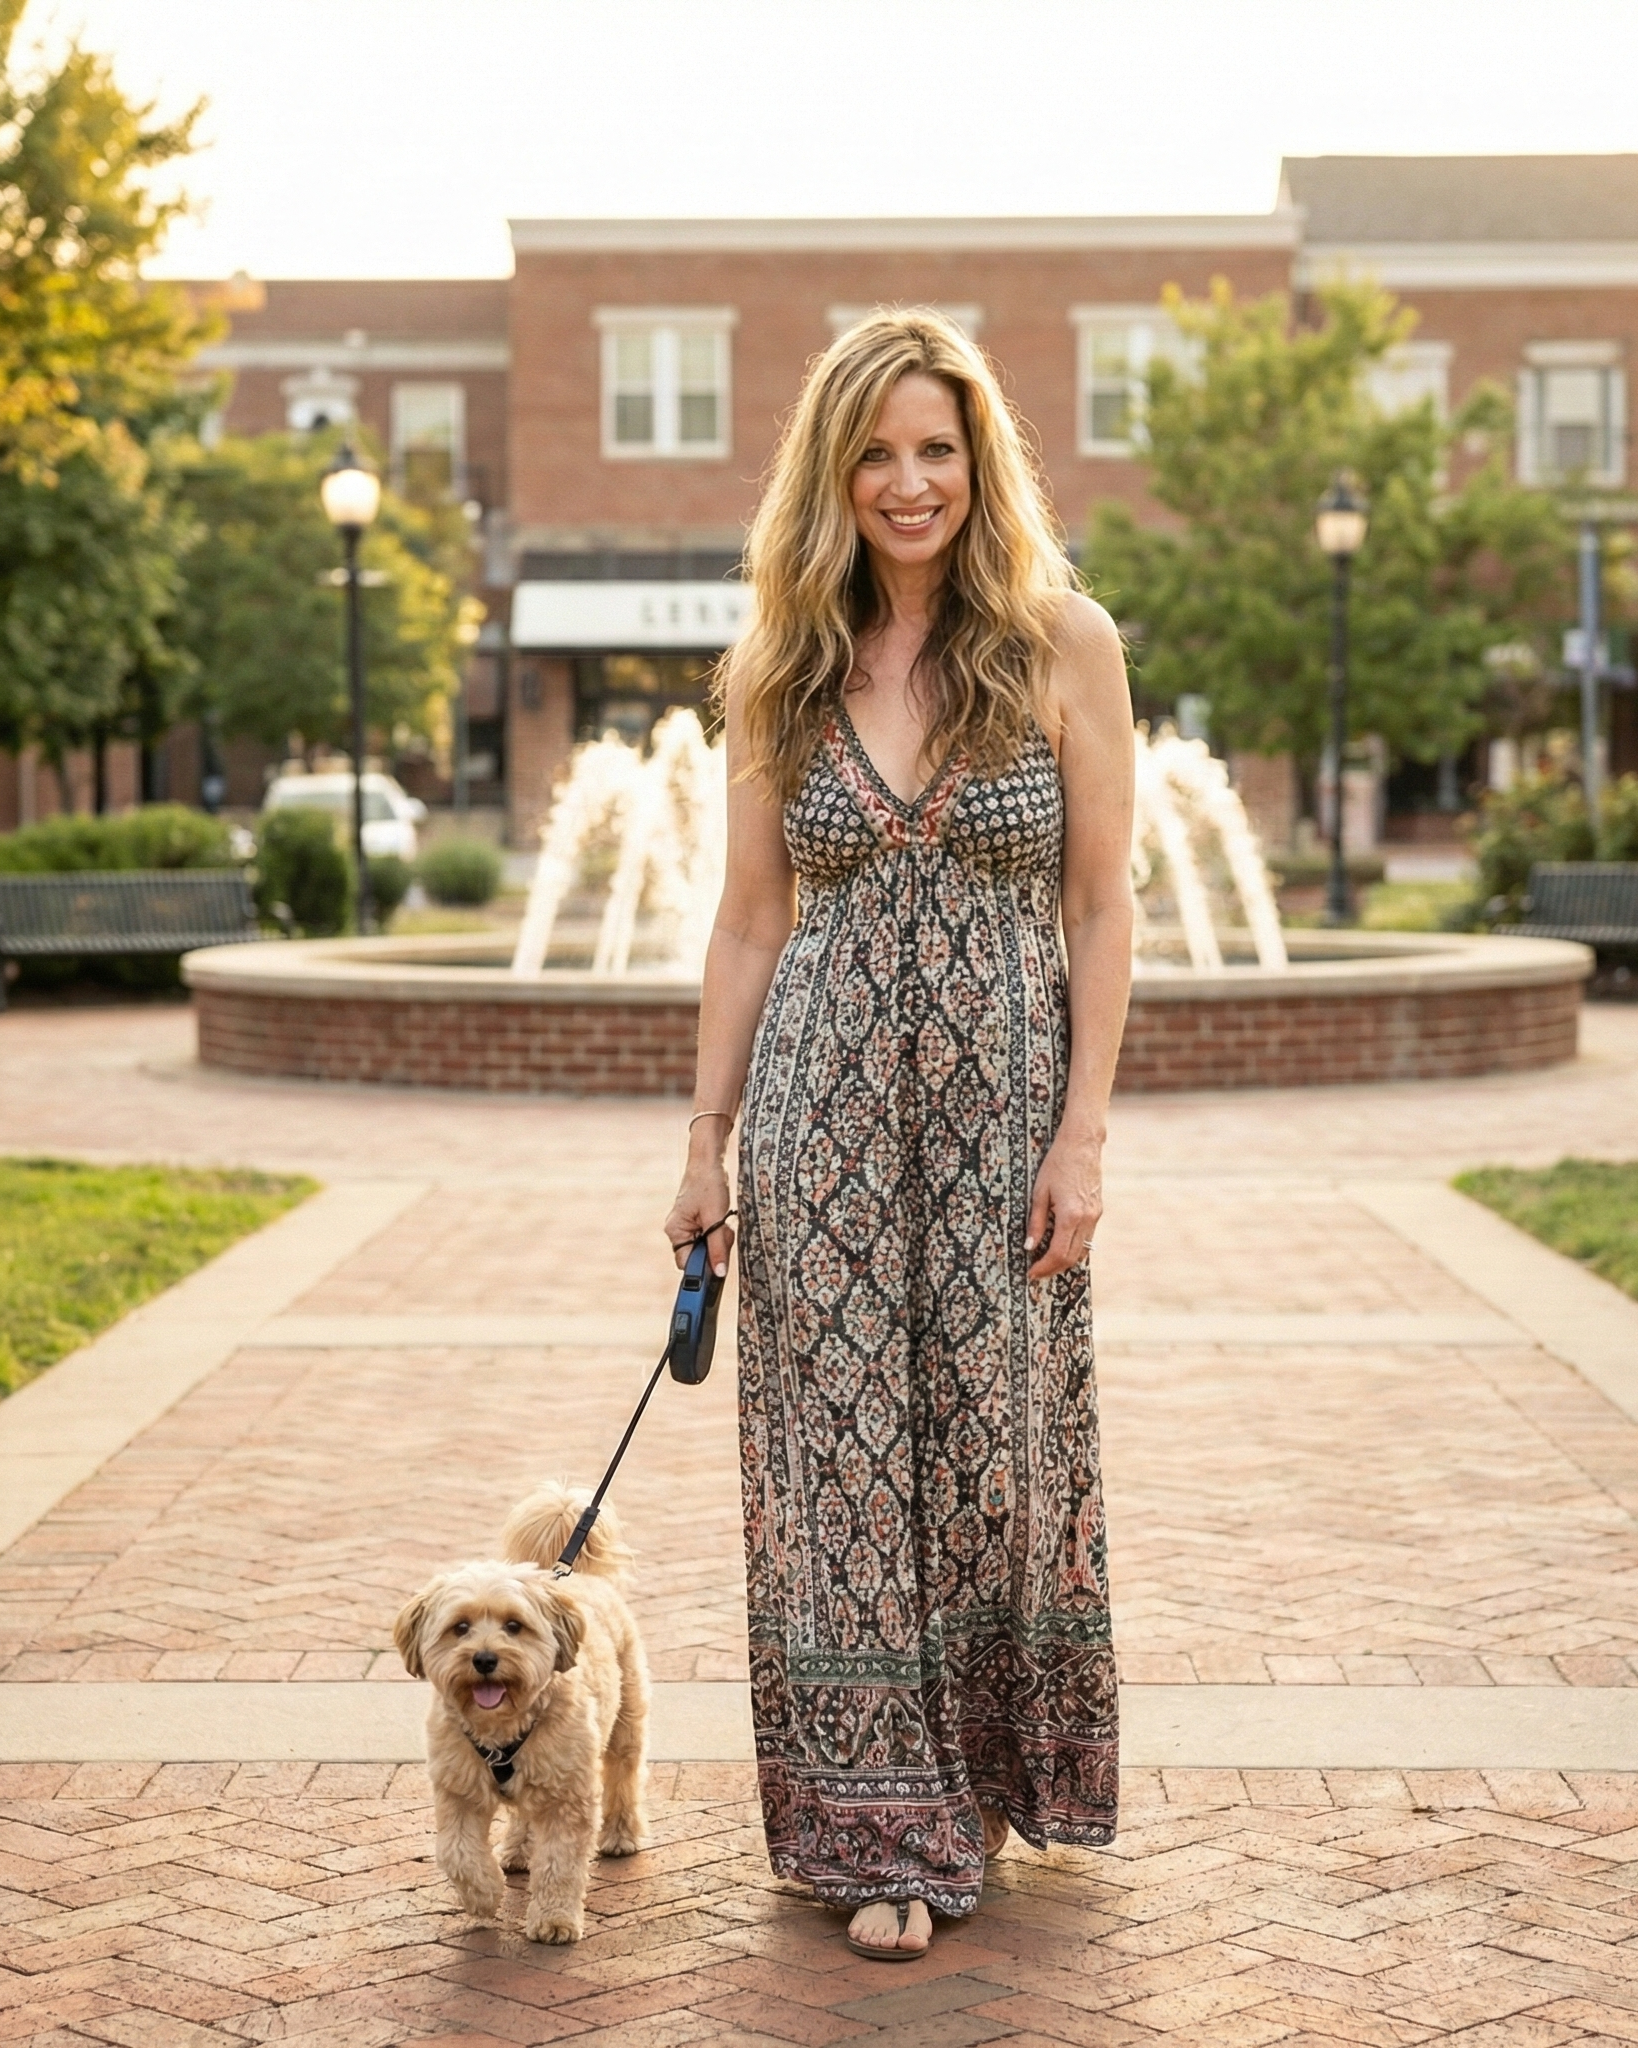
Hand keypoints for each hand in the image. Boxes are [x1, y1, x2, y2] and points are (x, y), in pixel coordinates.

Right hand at [664, 1158, 734, 1277]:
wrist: (709, 1160)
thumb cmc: (708, 1184)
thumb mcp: (716, 1218)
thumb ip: (717, 1247)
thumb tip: (719, 1273)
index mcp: (675, 1231)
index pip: (687, 1263)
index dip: (704, 1266)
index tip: (720, 1263)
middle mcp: (678, 1230)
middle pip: (700, 1255)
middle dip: (716, 1246)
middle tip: (724, 1230)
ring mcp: (687, 1225)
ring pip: (708, 1245)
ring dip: (720, 1237)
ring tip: (723, 1218)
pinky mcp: (697, 1220)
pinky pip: (711, 1234)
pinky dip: (720, 1229)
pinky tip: (723, 1215)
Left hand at [1025, 1127, 1103, 1279]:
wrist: (1082, 1145)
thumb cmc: (1057, 1164)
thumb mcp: (1039, 1192)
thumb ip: (1036, 1222)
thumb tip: (1030, 1247)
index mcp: (1070, 1215)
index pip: (1058, 1253)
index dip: (1044, 1267)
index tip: (1031, 1273)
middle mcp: (1087, 1219)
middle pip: (1072, 1258)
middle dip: (1053, 1269)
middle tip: (1037, 1273)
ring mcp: (1095, 1216)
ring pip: (1082, 1250)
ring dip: (1065, 1261)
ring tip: (1046, 1263)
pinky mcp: (1098, 1211)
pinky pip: (1087, 1238)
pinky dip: (1074, 1247)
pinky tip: (1060, 1246)